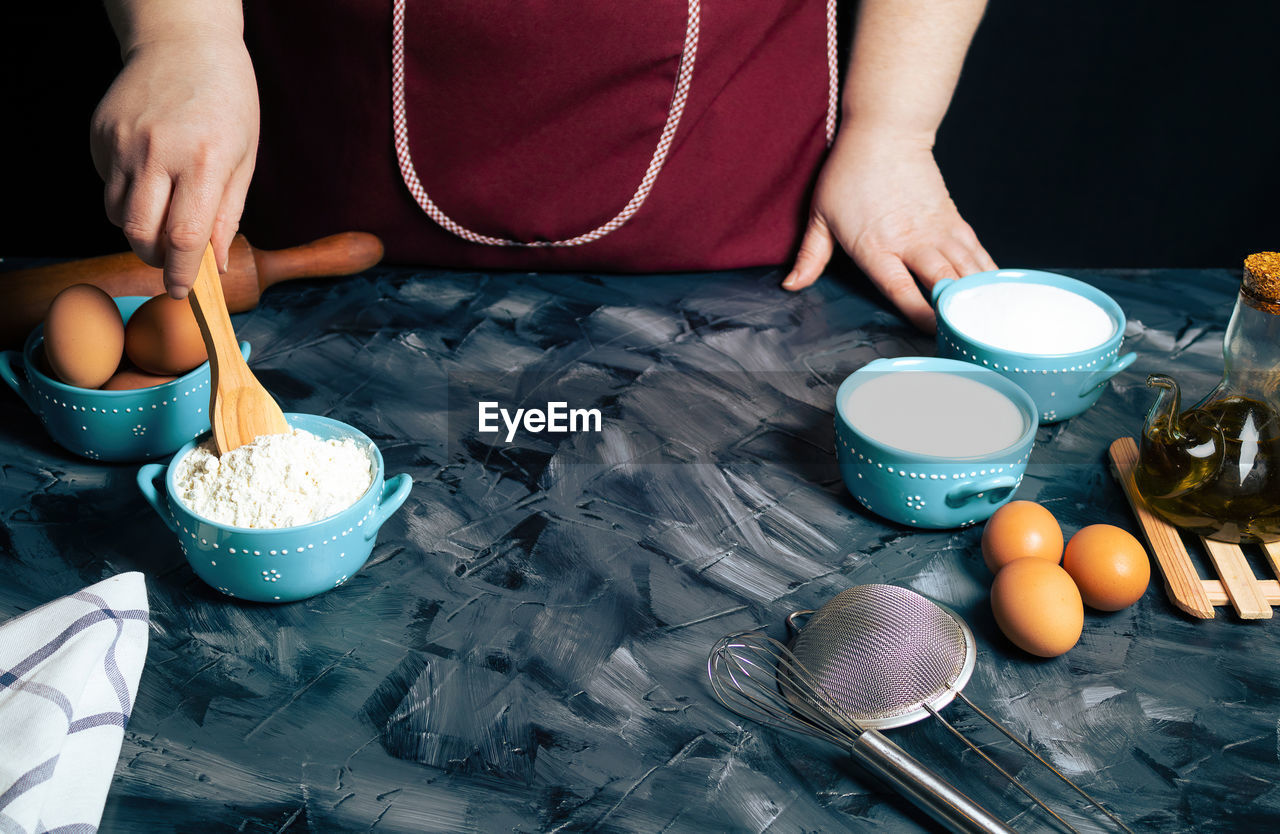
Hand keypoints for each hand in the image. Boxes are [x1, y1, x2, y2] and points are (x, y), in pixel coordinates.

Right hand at [91, 34, 258, 297]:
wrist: (183, 42)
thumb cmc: (227, 100)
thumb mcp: (244, 157)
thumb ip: (228, 214)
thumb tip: (217, 264)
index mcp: (203, 161)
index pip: (184, 236)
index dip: (181, 273)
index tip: (181, 292)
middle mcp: (157, 152)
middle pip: (140, 232)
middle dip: (154, 256)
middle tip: (170, 258)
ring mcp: (122, 142)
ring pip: (117, 214)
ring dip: (138, 228)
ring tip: (164, 209)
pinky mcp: (100, 134)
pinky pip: (107, 184)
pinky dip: (126, 194)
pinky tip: (150, 173)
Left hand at [782, 129, 995, 330]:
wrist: (886, 131)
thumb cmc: (849, 172)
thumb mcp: (820, 215)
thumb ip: (810, 256)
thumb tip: (791, 285)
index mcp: (876, 245)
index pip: (900, 288)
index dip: (919, 312)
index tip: (930, 332)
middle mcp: (911, 240)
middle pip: (943, 282)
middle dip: (954, 311)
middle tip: (961, 334)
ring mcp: (937, 229)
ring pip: (966, 269)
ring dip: (977, 296)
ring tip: (985, 320)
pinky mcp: (954, 219)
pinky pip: (976, 252)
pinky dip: (987, 274)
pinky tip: (995, 293)